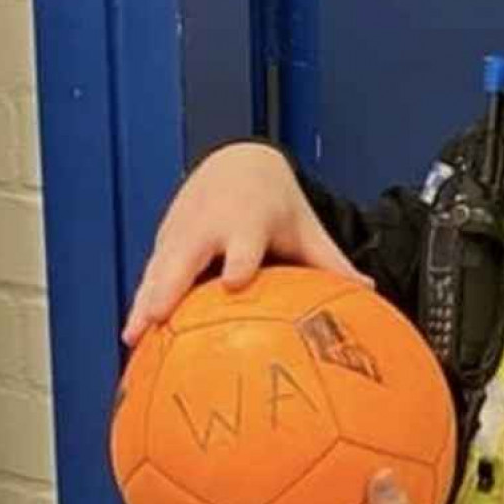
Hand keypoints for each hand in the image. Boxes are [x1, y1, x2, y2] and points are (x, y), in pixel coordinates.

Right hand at [122, 142, 370, 344]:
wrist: (236, 165)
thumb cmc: (275, 205)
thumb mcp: (304, 229)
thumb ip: (331, 263)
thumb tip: (371, 293)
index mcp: (247, 223)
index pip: (242, 243)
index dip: (238, 260)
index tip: (234, 282)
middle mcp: (210, 227)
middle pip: (185, 258)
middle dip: (170, 286)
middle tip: (158, 318)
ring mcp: (182, 233)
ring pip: (159, 269)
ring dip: (144, 300)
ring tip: (132, 338)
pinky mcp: (165, 241)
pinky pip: (150, 274)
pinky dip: (140, 301)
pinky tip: (133, 338)